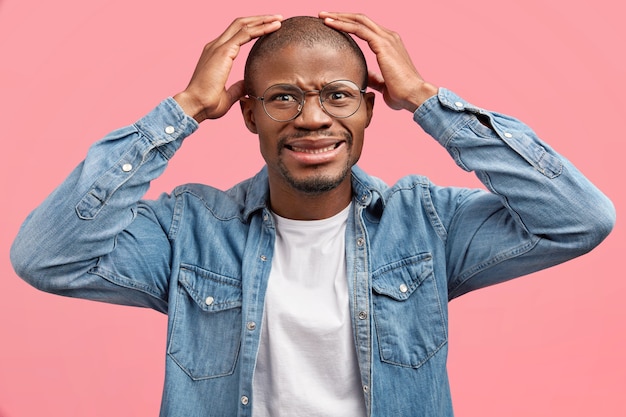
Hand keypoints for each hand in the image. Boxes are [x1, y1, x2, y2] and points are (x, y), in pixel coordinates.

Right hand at [174, 15, 282, 122]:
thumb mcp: (227, 95)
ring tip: (279, 19)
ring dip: (263, 21)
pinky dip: (261, 28)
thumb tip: (246, 85)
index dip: (253, 29)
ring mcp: (219, 47)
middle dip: (259, 19)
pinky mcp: (224, 51)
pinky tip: (274, 27)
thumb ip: (237, 88)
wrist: (195, 105)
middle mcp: (216, 46)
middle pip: (240, 24)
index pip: (236, 34)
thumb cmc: (207, 104)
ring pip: (243, 25)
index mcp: (215, 54)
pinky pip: (245, 34)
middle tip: (277, 18)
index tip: (269, 28)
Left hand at [319, 12, 437, 111]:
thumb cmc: (401, 93)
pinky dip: (343, 25)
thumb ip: (373, 77)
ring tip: (322, 16)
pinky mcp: (382, 44)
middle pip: (361, 19)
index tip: (332, 25)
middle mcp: (389, 36)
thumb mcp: (382, 83)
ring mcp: (387, 38)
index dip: (348, 24)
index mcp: (389, 44)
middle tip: (323, 15)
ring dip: (338, 17)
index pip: (365, 28)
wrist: (414, 95)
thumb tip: (363, 75)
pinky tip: (330, 24)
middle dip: (340, 16)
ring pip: (358, 20)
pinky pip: (358, 29)